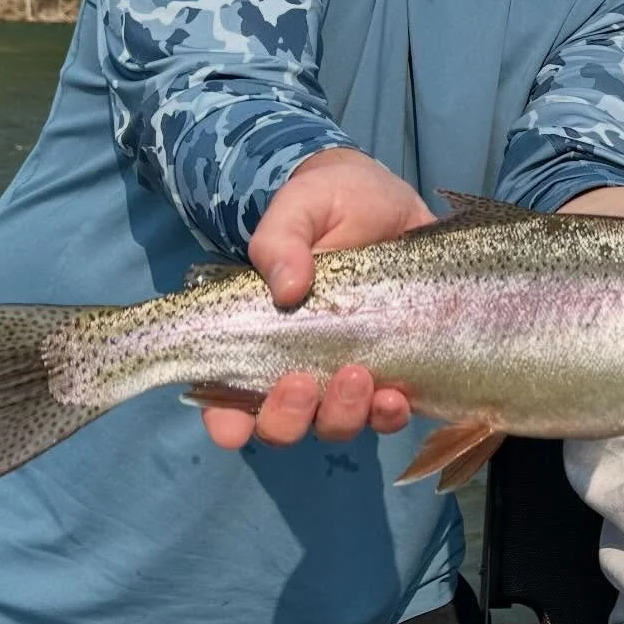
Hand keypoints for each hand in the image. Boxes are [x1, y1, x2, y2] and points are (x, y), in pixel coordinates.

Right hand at [200, 147, 434, 450]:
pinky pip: (388, 412)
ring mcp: (347, 374)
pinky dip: (389, 414)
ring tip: (359, 378)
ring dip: (343, 415)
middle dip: (290, 417)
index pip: (228, 403)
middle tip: (303, 380)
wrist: (388, 199)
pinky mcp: (395, 368)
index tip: (236, 422)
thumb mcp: (300, 207)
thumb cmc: (329, 204)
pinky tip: (398, 397)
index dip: (226, 423)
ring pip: (335, 424)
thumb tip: (287, 287)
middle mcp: (300, 367)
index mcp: (259, 338)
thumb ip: (281, 240)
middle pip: (282, 425)